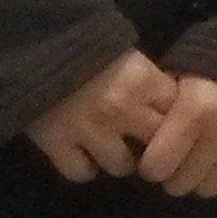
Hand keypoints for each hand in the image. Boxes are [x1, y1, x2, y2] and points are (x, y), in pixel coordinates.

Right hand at [23, 50, 176, 182]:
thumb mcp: (131, 59)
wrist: (37, 44)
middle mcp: (122, 109)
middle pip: (157, 146)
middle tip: (142, 144)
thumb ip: (152, 85)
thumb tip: (175, 113)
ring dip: (118, 160)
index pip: (179, 116)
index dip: (175, 122)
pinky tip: (82, 154)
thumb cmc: (90, 49)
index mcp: (145, 82)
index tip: (167, 124)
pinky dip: (83, 167)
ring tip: (111, 148)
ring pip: (121, 166)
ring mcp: (89, 129)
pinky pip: (81, 173)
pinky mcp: (57, 143)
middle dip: (153, 146)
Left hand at [137, 73, 216, 197]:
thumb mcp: (181, 76)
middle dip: (174, 174)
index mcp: (194, 110)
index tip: (156, 155)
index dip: (151, 164)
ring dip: (200, 179)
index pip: (156, 168)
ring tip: (202, 161)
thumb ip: (161, 110)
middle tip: (179, 159)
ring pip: (209, 189)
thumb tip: (140, 146)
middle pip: (180, 184)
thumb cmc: (216, 63)